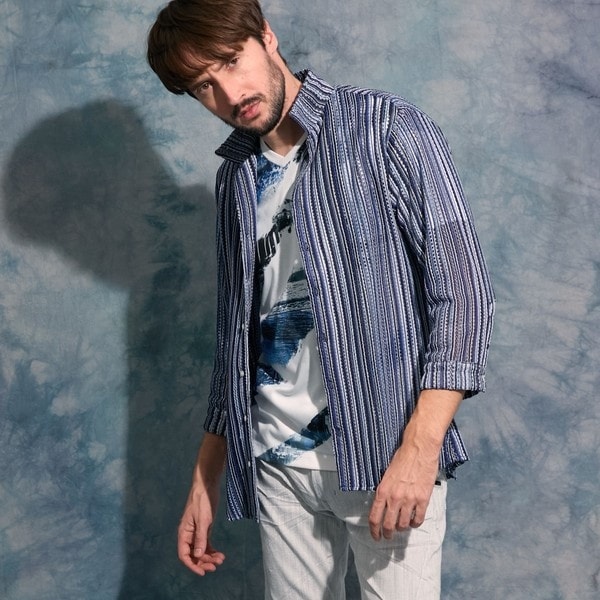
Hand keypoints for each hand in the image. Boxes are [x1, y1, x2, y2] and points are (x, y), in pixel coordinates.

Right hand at [177, 433, 226, 574]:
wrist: (207, 485)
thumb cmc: (202, 500)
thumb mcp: (203, 520)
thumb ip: (200, 537)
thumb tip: (197, 556)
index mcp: (184, 532)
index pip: (184, 554)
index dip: (192, 565)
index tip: (203, 572)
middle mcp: (189, 534)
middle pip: (193, 554)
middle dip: (203, 562)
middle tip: (215, 566)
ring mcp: (197, 531)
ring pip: (201, 550)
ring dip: (209, 557)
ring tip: (221, 560)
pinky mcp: (205, 527)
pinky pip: (206, 543)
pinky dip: (212, 550)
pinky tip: (220, 554)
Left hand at [368, 442, 437, 539]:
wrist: (419, 448)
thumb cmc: (403, 457)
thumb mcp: (387, 474)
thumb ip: (384, 490)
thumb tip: (382, 504)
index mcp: (383, 490)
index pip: (375, 518)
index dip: (374, 531)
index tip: (375, 536)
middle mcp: (394, 497)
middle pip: (388, 525)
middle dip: (387, 534)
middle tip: (388, 536)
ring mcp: (409, 499)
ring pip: (403, 525)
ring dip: (401, 528)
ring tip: (402, 526)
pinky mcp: (423, 499)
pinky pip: (418, 519)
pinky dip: (415, 523)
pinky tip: (413, 520)